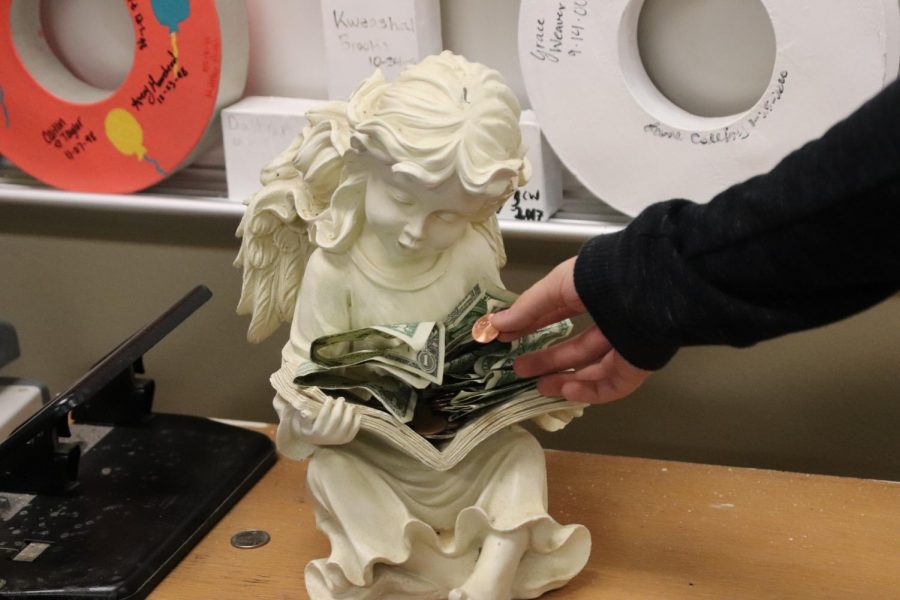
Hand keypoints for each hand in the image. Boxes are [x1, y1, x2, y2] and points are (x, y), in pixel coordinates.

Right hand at [288, 396, 360, 445]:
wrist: (313, 440)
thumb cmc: (308, 427)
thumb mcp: (301, 423)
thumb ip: (303, 417)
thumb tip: (305, 412)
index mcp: (316, 432)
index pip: (323, 415)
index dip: (328, 405)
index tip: (329, 397)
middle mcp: (327, 437)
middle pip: (337, 417)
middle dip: (340, 405)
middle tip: (341, 398)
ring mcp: (337, 440)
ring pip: (346, 423)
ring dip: (349, 411)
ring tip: (348, 405)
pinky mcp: (345, 440)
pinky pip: (354, 429)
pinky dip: (357, 420)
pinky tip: (356, 413)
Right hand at [490, 257, 651, 403]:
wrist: (644, 289)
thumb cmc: (602, 277)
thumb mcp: (556, 286)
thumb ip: (527, 308)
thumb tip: (496, 324)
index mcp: (594, 294)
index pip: (559, 314)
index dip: (532, 326)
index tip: (508, 337)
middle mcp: (611, 320)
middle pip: (575, 346)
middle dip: (546, 358)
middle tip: (519, 368)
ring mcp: (625, 344)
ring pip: (592, 369)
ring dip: (563, 378)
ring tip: (538, 385)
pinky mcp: (637, 365)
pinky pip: (611, 385)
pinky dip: (588, 391)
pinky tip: (565, 390)